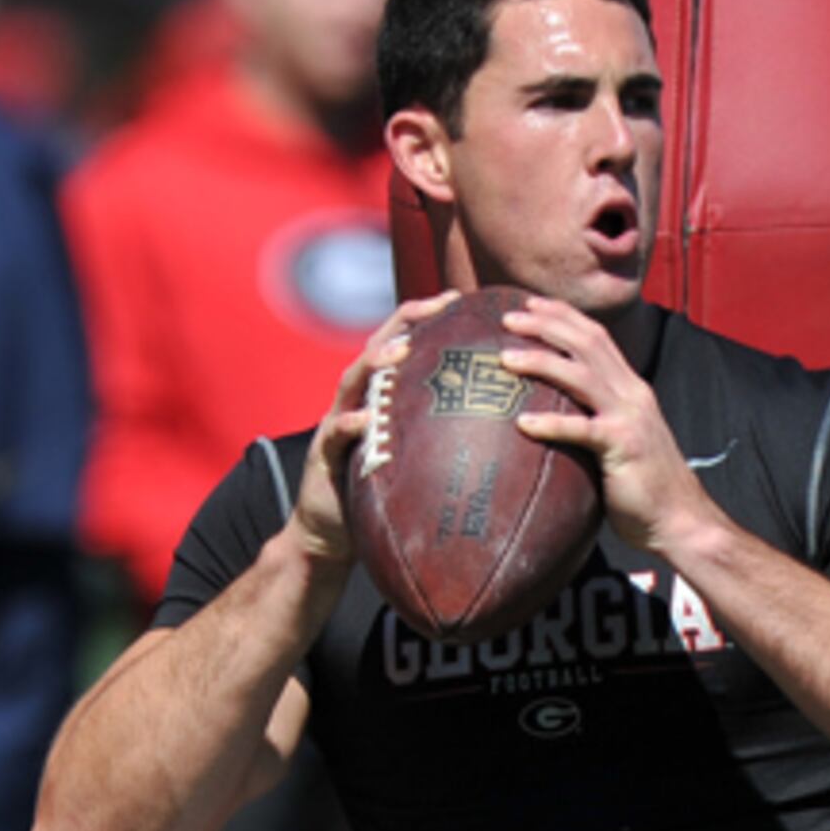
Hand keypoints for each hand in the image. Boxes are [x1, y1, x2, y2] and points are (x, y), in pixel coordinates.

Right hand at [287, 295, 456, 578]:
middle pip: (379, 346)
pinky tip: (365, 421)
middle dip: (406, 323)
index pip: (404, 342)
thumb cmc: (384, 493)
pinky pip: (335, 434)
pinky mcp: (324, 453)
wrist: (332, 531)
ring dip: (376, 363)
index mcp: (382, 394)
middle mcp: (358, 399)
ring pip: (353, 380)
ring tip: (400, 352)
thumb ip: (447, 437)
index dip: (429, 317)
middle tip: (438, 308)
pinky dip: (350, 425)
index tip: (462, 299)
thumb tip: (505, 428)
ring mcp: (338, 421)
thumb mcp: (419, 458)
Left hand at [499, 298, 719, 561]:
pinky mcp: (624, 447)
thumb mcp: (620, 442)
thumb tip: (553, 419)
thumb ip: (595, 422)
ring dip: (541, 361)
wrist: (681, 520)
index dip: (563, 316)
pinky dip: (551, 424)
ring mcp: (629, 418)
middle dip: (546, 324)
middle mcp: (632, 394)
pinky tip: (522, 424)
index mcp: (631, 389)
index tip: (530, 303)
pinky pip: (582, 430)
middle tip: (507, 317)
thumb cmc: (644, 488)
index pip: (597, 337)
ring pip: (582, 375)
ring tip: (506, 358)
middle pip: (587, 343)